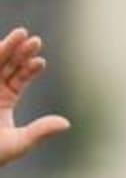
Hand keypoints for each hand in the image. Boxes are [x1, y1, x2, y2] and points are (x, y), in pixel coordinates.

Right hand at [0, 27, 69, 167]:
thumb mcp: (21, 142)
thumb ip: (41, 131)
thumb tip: (67, 123)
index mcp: (3, 100)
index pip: (18, 79)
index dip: (29, 69)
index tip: (41, 61)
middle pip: (7, 65)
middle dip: (20, 51)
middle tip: (36, 40)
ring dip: (8, 47)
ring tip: (23, 35)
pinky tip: (4, 48)